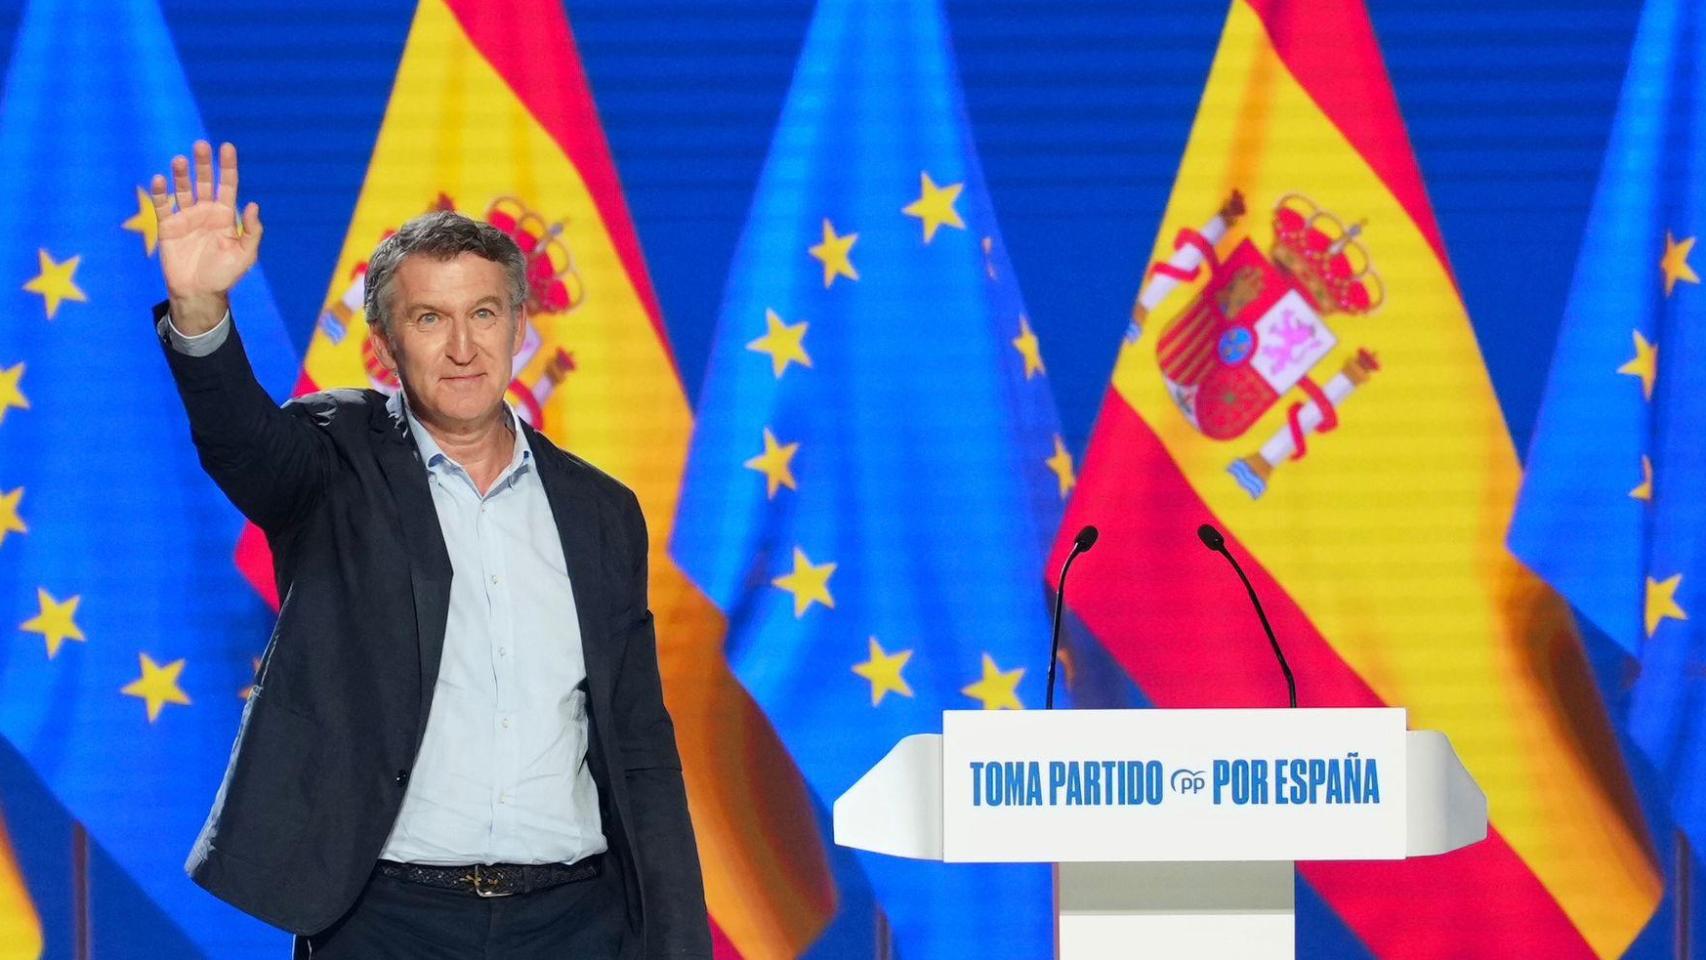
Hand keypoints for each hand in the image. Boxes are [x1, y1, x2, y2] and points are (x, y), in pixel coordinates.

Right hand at [151, 140, 262, 333]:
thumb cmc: (224, 274)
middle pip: (204, 182)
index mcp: (225, 216)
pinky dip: (160, 192)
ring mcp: (186, 217)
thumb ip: (252, 232)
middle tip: (201, 146)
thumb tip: (253, 205)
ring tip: (180, 160)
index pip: (227, 186)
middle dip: (204, 164)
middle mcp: (205, 212)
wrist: (198, 292)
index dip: (228, 167)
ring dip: (181, 174)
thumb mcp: (245, 255)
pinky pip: (163, 205)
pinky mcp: (167, 226)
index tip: (227, 147)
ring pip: (183, 190)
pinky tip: (159, 179)